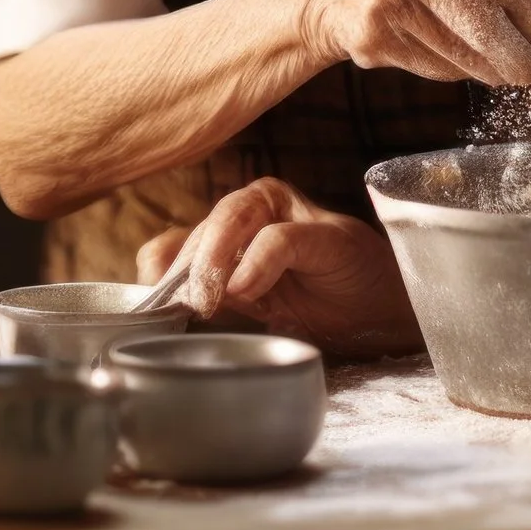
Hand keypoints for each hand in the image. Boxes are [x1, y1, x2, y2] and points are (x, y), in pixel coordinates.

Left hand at [137, 177, 421, 358]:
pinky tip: (248, 292)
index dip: (156, 272)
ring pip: (231, 218)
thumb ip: (205, 304)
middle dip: (186, 274)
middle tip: (185, 311)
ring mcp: (287, 214)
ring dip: (213, 260)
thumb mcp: (246, 317)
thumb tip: (150, 311)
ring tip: (212, 300)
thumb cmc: (314, 312)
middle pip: (199, 231)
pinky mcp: (320, 230)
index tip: (151, 310)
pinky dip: (256, 263)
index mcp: (226, 234)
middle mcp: (252, 212)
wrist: (380, 317)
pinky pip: (278, 237)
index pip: (170, 244)